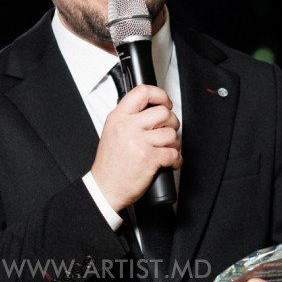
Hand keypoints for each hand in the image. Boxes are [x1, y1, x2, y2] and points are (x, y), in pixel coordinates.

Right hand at [90, 84, 181, 210]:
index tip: (165, 103)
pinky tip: (170, 162)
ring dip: (175, 143)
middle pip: (163, 113)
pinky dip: (176, 159)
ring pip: (171, 134)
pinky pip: (173, 153)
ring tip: (168, 149)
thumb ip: (128, 119)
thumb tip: (151, 111)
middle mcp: (128, 127)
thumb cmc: (109, 166)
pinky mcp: (149, 158)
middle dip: (172, 123)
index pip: (143, 92)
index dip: (160, 96)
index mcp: (118, 118)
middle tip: (168, 131)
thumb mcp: (112, 133)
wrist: (104, 189)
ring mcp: (139, 142)